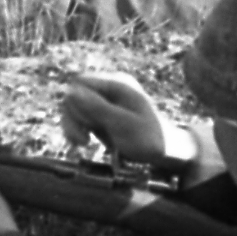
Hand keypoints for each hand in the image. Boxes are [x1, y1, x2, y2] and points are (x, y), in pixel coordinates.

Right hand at [60, 71, 194, 165]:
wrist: (166, 152)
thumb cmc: (150, 139)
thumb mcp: (123, 125)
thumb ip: (98, 108)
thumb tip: (70, 91)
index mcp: (117, 83)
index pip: (78, 83)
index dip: (74, 104)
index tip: (85, 127)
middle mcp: (109, 88)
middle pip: (73, 95)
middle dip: (73, 118)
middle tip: (84, 141)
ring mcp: (106, 101)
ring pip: (74, 107)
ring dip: (74, 126)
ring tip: (85, 143)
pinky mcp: (103, 114)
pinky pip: (81, 117)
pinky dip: (80, 129)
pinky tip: (86, 141)